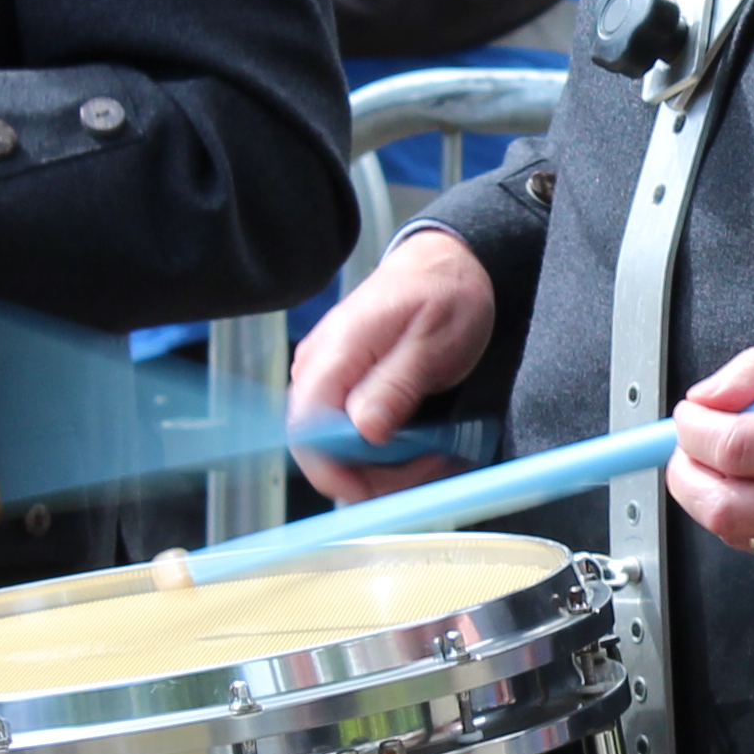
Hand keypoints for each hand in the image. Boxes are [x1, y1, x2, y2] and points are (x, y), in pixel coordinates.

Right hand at [286, 230, 496, 502]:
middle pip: (321, 450)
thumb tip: (363, 430)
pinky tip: (422, 446)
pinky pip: (352, 435)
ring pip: (339, 449)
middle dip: (374, 474)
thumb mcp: (434, 340)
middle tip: (432, 466)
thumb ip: (396, 384)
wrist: (448, 265)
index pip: (305, 431)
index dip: (336, 471)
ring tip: (437, 455)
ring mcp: (328, 379)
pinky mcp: (344, 388)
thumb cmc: (445, 293)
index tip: (384, 488)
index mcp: (335, 353)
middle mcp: (319, 369)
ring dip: (386, 467)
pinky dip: (387, 452)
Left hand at [664, 351, 753, 581]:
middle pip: (722, 508)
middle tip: (687, 447)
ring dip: (714, 496)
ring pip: (736, 534)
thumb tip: (706, 397)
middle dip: (686, 475)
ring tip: (729, 462)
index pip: (735, 449)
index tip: (690, 414)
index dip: (694, 429)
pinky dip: (751, 516)